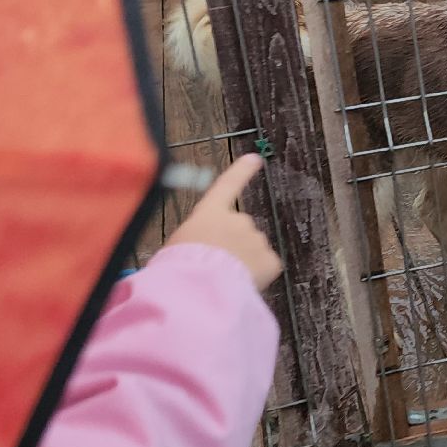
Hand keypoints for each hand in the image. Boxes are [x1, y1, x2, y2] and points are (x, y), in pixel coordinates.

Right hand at [162, 154, 282, 288]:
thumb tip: (199, 247)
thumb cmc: (178, 268)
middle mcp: (237, 220)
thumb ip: (195, 239)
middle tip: (214, 266)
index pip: (227, 185)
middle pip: (239, 230)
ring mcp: (256, 239)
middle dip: (232, 245)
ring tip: (223, 280)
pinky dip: (258, 276)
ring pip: (252, 250)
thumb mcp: (175, 246)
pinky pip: (265, 267)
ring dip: (243, 262)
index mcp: (210, 213)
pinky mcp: (270, 260)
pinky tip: (240, 285)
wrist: (198, 287)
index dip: (242, 171)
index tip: (255, 158)